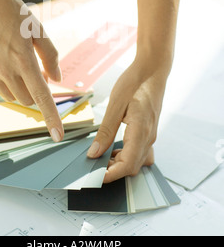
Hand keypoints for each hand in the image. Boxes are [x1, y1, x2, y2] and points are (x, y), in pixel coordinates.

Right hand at [0, 0, 63, 142]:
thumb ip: (50, 55)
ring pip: (9, 96)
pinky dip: (2, 84)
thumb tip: (57, 79)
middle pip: (26, 100)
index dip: (52, 118)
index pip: (42, 97)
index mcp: (24, 60)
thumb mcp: (37, 28)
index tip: (58, 136)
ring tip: (16, 63)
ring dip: (19, 88)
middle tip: (36, 73)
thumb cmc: (11, 10)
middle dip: (36, 93)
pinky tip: (1, 64)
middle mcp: (4, 70)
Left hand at [87, 58, 168, 182]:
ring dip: (119, 163)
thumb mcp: (116, 105)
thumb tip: (95, 153)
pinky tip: (114, 146)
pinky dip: (126, 155)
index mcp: (141, 131)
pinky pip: (140, 151)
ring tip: (101, 155)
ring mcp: (151, 134)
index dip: (111, 175)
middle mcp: (149, 136)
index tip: (95, 177)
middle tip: (93, 165)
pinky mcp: (149, 130)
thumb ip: (106, 131)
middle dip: (113, 170)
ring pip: (137, 160)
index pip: (128, 164)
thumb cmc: (135, 82)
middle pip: (132, 166)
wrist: (153, 69)